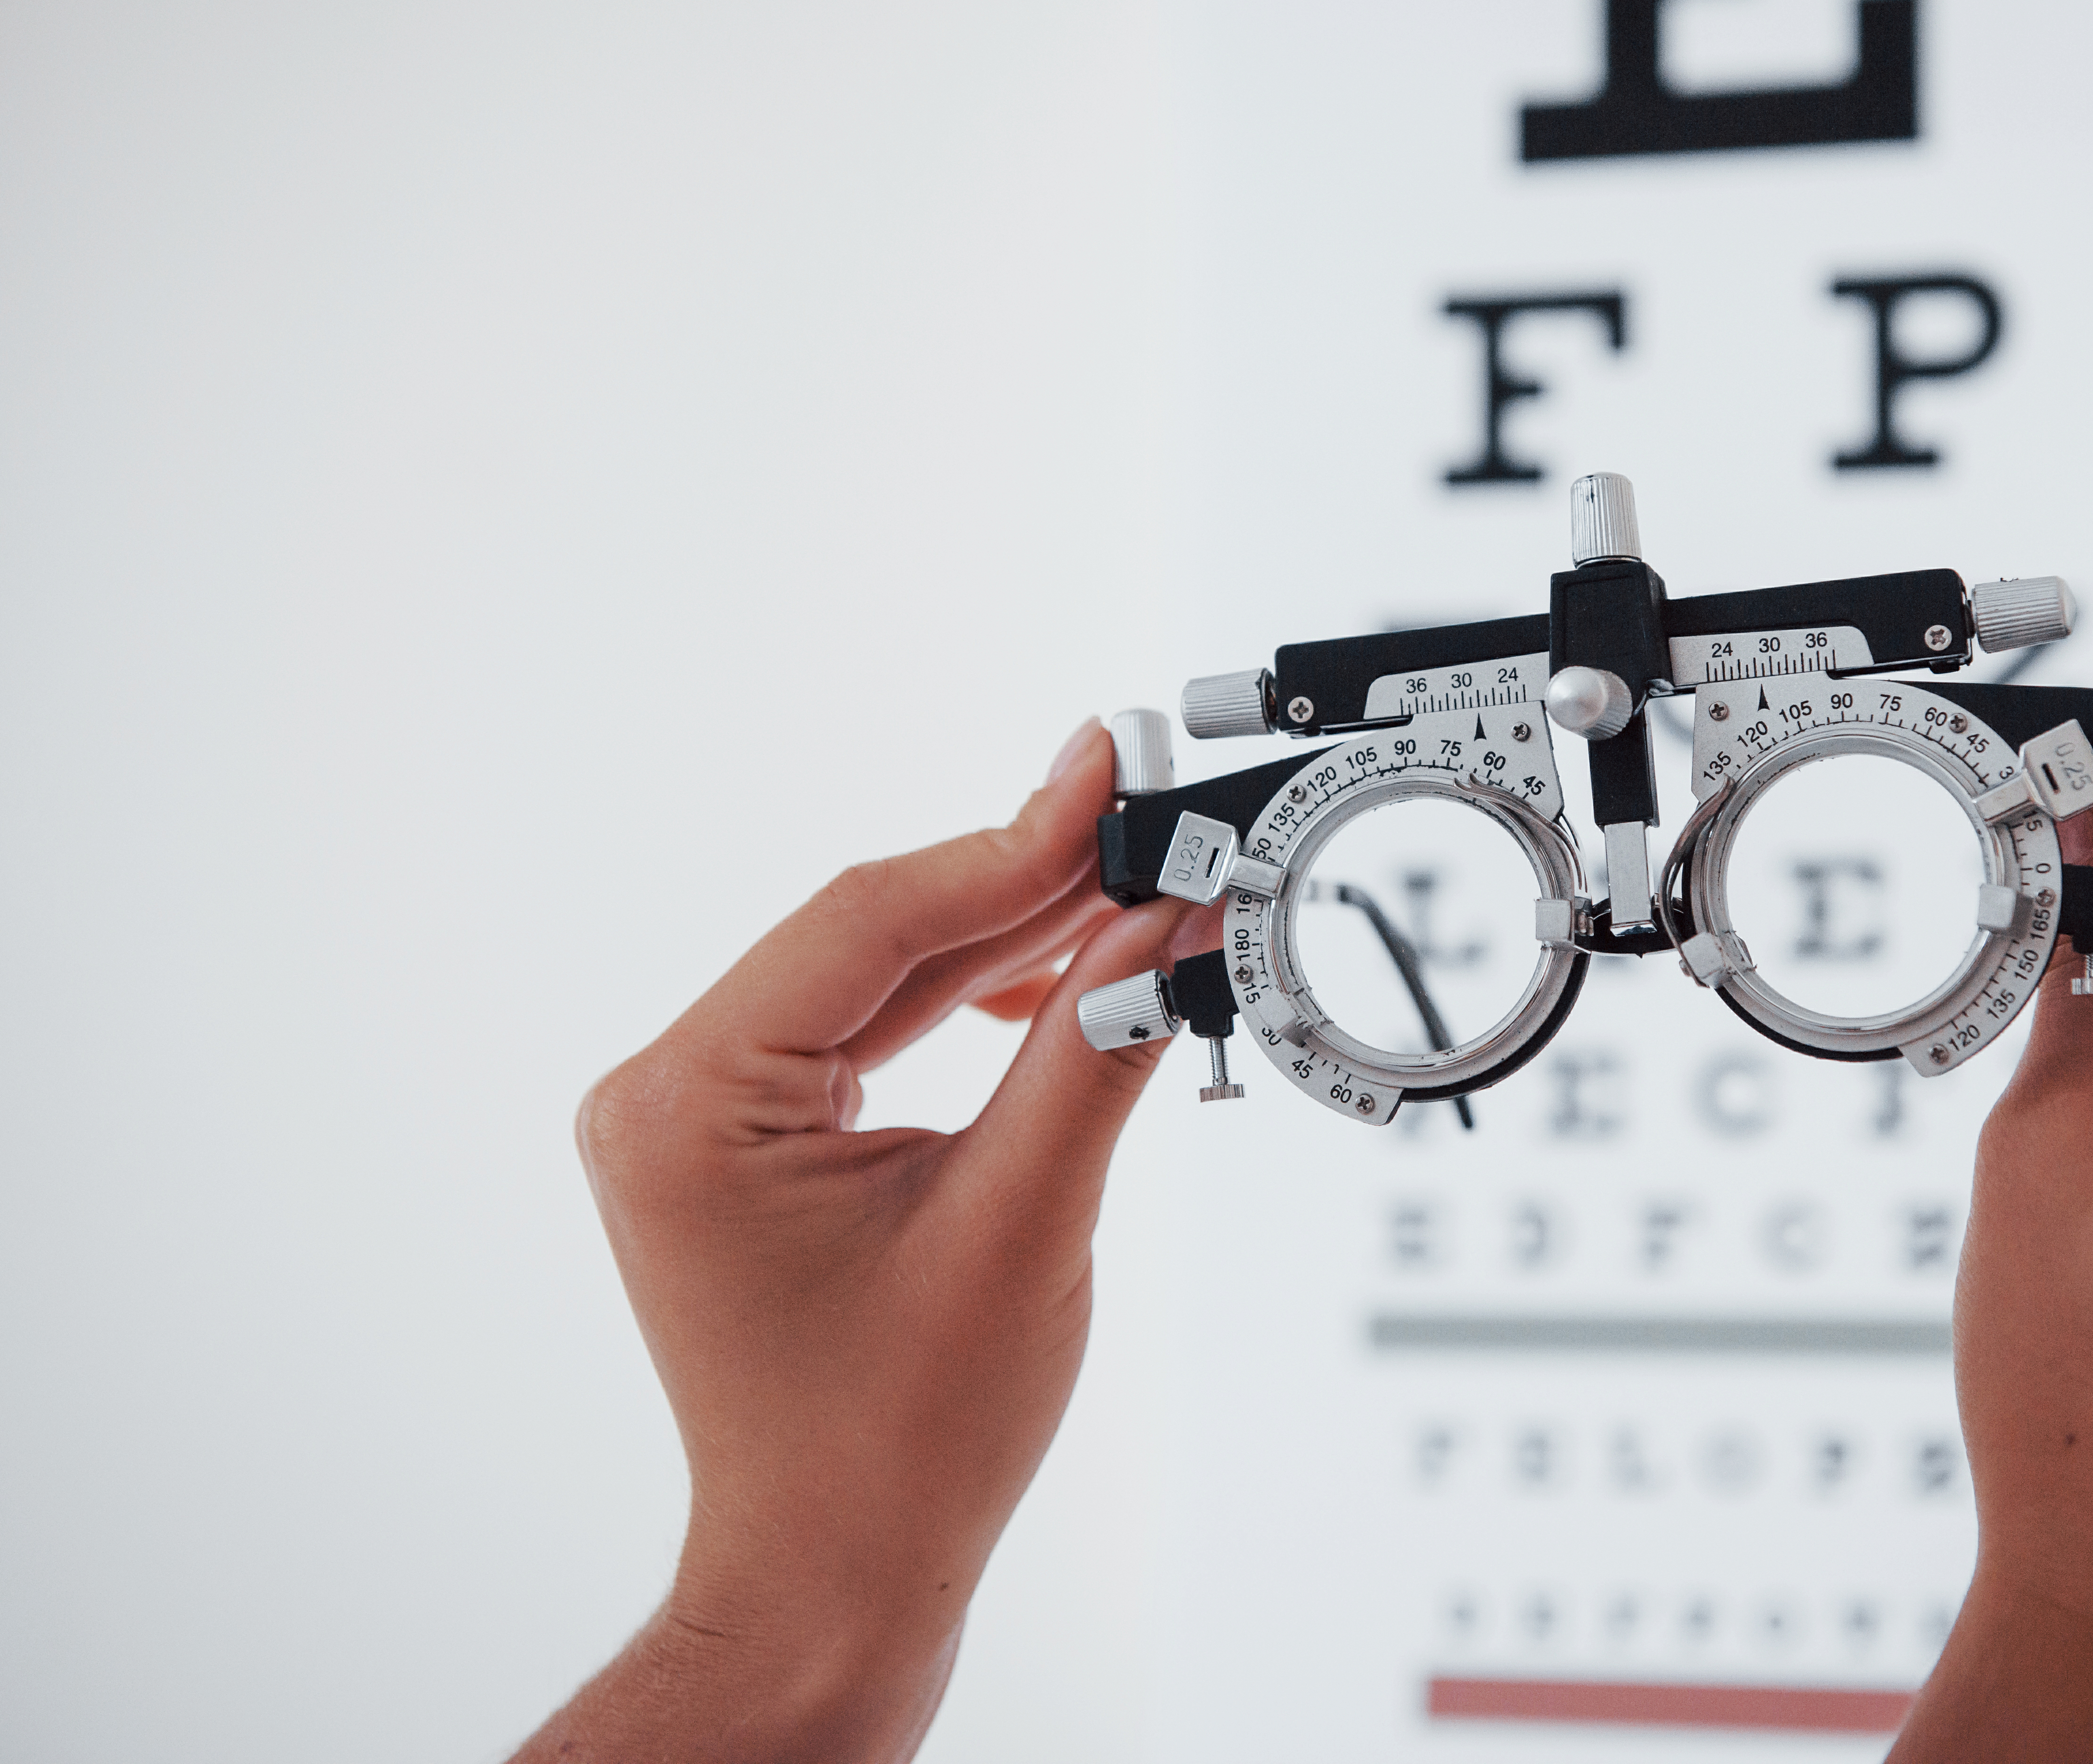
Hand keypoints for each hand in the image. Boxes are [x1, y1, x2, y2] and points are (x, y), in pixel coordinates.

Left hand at [514, 720, 1186, 1762]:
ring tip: (1131, 896)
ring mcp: (701, 1120)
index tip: (1107, 773)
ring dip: (1004, 941)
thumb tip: (1168, 919)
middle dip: (1022, 885)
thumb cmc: (897, 1445)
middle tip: (1147, 820)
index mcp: (688, 1107)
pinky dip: (966, 1006)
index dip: (1008, 843)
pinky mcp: (747, 1143)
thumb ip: (1093, 1048)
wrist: (838, 1574)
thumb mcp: (1019, 1222)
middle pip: (872, 937)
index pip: (868, 921)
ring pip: (876, 978)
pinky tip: (1058, 984)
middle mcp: (669, 1097)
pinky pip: (866, 1033)